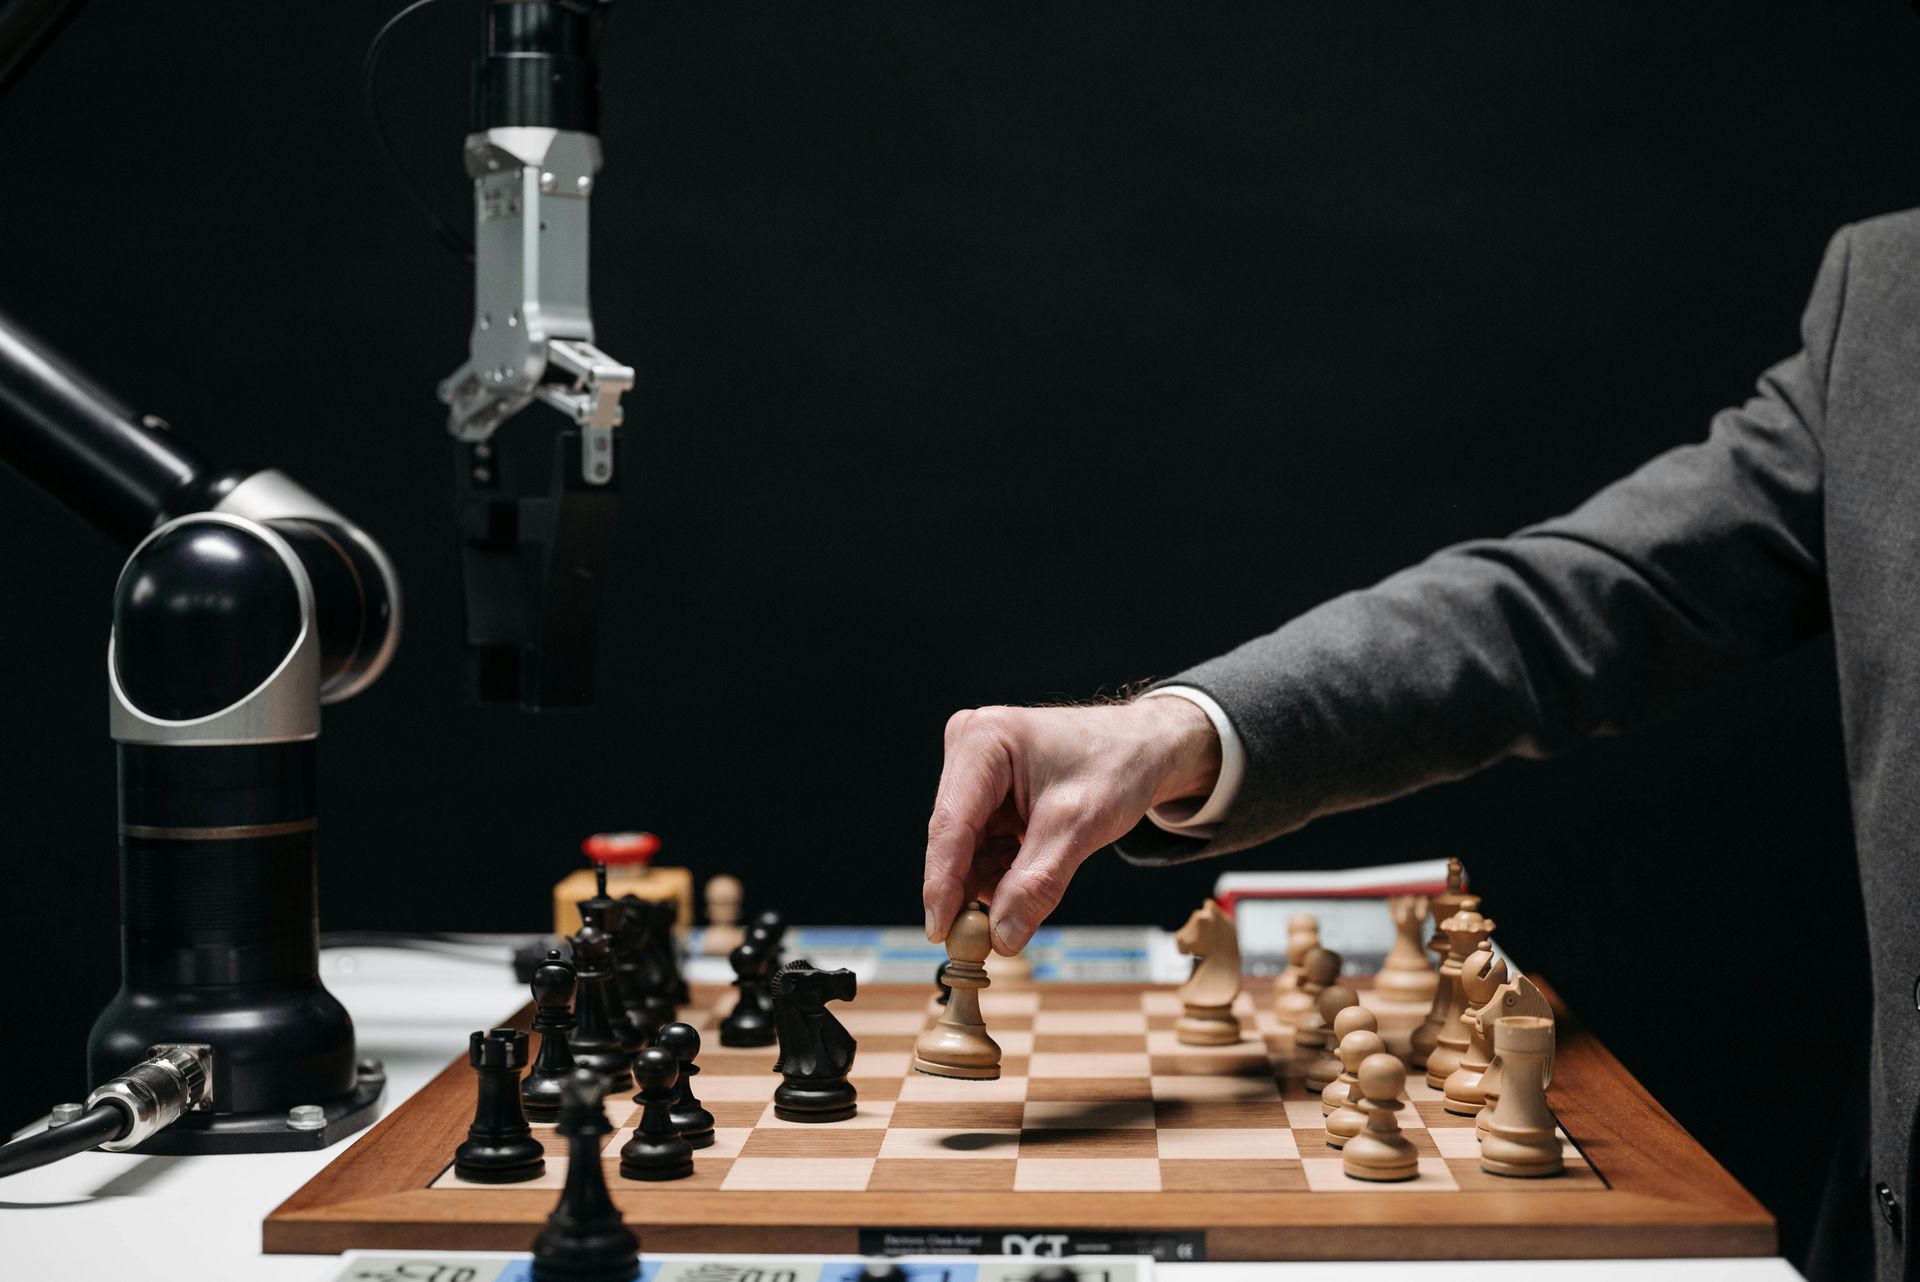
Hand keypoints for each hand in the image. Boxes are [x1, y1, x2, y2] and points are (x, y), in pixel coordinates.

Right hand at [922, 698, 1221, 954]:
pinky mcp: (986, 791)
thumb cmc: (1118, 765)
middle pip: (954, 838)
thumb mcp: (1080, 826)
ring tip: (1029, 894)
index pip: (951, 825)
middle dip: (970, 888)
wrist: (1145, 747)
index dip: (942, 883)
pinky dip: (1002, 870)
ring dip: (992, 881)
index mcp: (983, 741)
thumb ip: (1038, 883)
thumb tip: (1002, 938)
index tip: (941, 933)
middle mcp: (969, 748)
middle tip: (986, 940)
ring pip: (967, 848)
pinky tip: (1030, 873)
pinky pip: (981, 844)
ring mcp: (975, 770)